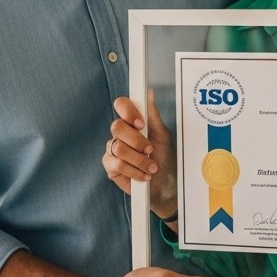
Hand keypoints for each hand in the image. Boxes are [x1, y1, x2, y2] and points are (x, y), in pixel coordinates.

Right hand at [104, 91, 176, 218]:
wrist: (166, 184)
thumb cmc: (165, 158)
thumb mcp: (163, 135)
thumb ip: (153, 115)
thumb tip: (148, 92)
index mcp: (132, 122)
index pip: (121, 105)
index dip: (128, 111)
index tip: (141, 123)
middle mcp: (120, 134)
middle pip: (116, 126)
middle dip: (136, 140)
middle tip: (150, 149)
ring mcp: (113, 149)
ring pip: (118, 147)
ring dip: (139, 159)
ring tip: (152, 167)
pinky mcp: (110, 167)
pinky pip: (117, 164)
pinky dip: (134, 171)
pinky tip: (143, 175)